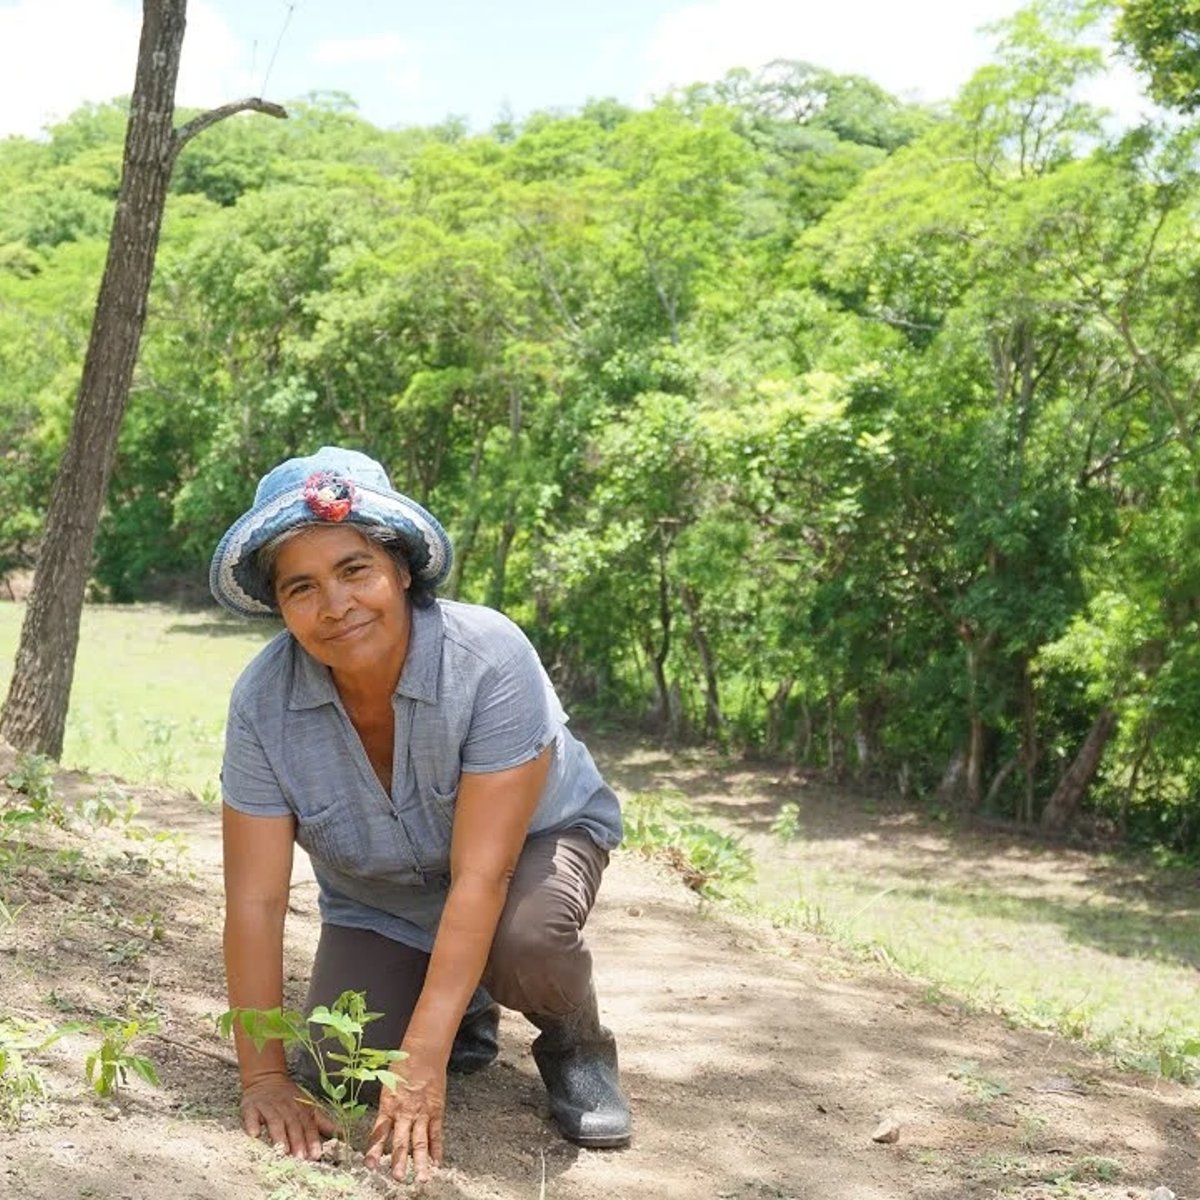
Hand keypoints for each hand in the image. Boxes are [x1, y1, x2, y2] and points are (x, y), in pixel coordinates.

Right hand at [239, 1073, 334, 1160]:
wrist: (267, 1078)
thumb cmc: (290, 1098)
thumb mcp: (309, 1108)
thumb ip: (324, 1123)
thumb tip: (343, 1135)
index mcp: (302, 1109)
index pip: (309, 1125)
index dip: (313, 1139)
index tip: (316, 1154)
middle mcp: (286, 1107)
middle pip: (293, 1125)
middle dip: (297, 1141)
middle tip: (300, 1157)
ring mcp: (268, 1106)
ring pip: (275, 1121)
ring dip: (279, 1135)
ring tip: (281, 1150)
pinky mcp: (251, 1107)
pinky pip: (251, 1115)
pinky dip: (252, 1124)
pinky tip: (254, 1134)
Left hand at [364, 1048, 446, 1185]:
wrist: (424, 1052)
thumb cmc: (403, 1066)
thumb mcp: (386, 1085)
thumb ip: (385, 1107)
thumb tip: (380, 1125)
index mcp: (388, 1105)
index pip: (379, 1132)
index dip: (374, 1149)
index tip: (370, 1165)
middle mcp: (404, 1112)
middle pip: (401, 1141)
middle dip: (399, 1161)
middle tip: (397, 1178)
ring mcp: (422, 1113)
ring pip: (420, 1142)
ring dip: (420, 1161)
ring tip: (420, 1178)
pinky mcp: (436, 1111)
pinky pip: (436, 1133)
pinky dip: (437, 1149)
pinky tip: (437, 1163)